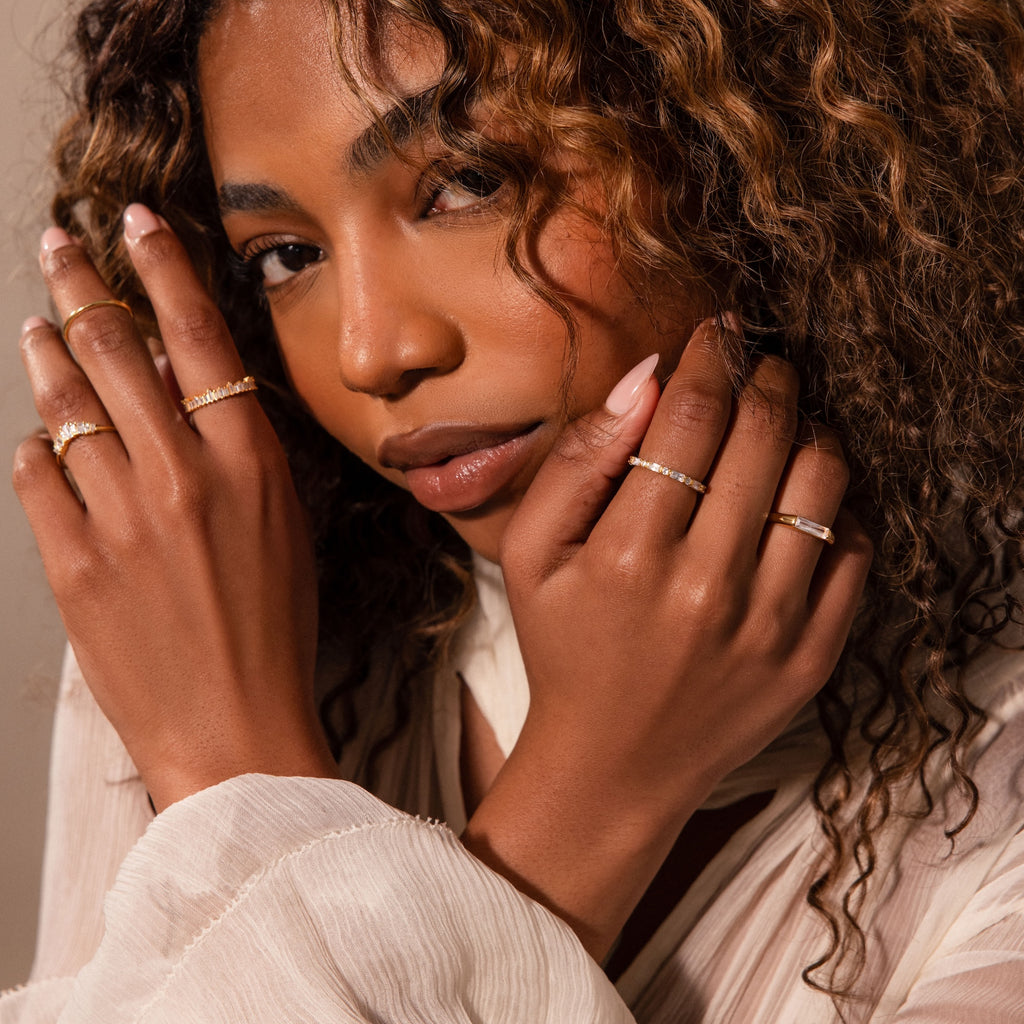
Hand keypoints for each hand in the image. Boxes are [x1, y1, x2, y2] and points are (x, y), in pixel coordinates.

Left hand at [13, 206, 337, 810]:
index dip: (162, 268)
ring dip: (50, 356)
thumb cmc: (276, 634)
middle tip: (60, 246)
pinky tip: (39, 438)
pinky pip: (38, 477)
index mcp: (251, 465)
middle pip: (118, 352)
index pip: (199, 337)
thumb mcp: (287, 531)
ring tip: (39, 325)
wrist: (235, 732)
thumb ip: (243, 457)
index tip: (136, 223)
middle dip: (83, 285)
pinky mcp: (72, 562)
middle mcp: (184, 476)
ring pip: (67, 405)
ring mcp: (121, 517)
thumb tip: (189, 394)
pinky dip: (36, 448)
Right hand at [463, 317, 871, 957]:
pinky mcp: (812, 657)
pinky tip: (803, 498)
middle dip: (768, 378)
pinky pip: (853, 553)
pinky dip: (837, 508)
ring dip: (810, 432)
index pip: (692, 417)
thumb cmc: (565, 649)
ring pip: (821, 486)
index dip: (711, 357)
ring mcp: (770, 625)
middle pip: (765, 437)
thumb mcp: (528, 555)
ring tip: (787, 422)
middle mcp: (708, 586)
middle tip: (761, 362)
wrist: (614, 767)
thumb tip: (645, 378)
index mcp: (631, 554)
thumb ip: (577, 462)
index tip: (717, 332)